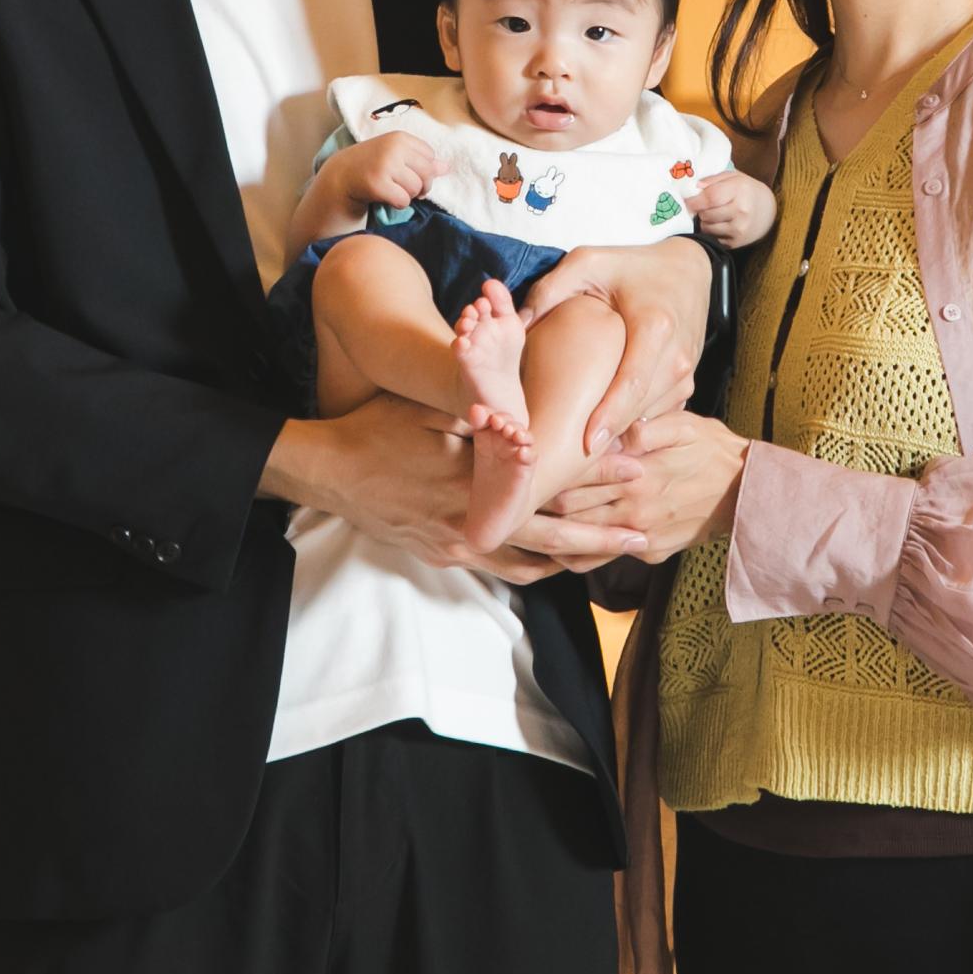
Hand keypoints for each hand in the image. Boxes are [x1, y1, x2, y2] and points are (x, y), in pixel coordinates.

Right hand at [261, 395, 641, 581]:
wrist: (329, 472)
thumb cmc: (378, 427)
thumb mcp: (427, 405)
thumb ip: (475, 408)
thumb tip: (521, 406)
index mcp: (473, 480)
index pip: (548, 482)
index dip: (594, 476)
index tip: (637, 469)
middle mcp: (471, 521)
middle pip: (550, 535)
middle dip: (599, 534)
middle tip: (643, 531)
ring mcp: (458, 545)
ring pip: (529, 560)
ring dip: (572, 556)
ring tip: (612, 552)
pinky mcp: (446, 554)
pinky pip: (501, 567)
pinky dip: (534, 566)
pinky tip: (558, 563)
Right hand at [322, 132, 442, 215]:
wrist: (341, 176)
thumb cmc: (372, 165)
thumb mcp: (396, 156)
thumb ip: (421, 160)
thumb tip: (447, 167)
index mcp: (400, 138)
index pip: (430, 156)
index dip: (424, 169)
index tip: (409, 173)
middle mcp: (393, 148)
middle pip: (427, 173)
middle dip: (420, 185)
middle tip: (405, 188)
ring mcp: (384, 165)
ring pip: (415, 188)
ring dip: (407, 195)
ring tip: (393, 190)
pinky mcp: (377, 184)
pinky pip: (403, 200)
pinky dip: (397, 204)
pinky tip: (385, 198)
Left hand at [520, 235, 710, 453]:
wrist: (687, 269)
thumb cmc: (631, 267)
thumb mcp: (587, 263)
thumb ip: (550, 290)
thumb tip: (515, 323)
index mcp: (654, 327)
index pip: (632, 384)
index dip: (610, 418)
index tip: (587, 444)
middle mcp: (677, 355)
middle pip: (641, 408)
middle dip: (611, 436)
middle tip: (573, 457)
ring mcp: (686, 371)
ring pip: (652, 417)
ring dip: (622, 434)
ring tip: (586, 448)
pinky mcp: (687, 380)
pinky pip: (660, 413)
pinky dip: (635, 424)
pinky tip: (607, 431)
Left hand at [522, 411, 746, 566]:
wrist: (747, 492)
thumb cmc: (712, 450)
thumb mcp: (684, 425)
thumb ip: (647, 425)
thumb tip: (616, 423)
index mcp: (638, 473)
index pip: (575, 475)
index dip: (545, 471)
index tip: (520, 462)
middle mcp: (634, 509)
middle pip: (568, 510)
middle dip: (536, 504)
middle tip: (505, 497)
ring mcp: (641, 537)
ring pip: (580, 539)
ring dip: (549, 533)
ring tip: (519, 523)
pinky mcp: (649, 553)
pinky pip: (602, 558)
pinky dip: (576, 554)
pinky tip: (556, 546)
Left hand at [688, 169, 777, 246]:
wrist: (769, 211)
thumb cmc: (747, 191)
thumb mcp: (734, 177)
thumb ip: (713, 179)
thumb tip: (694, 187)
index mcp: (741, 190)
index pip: (710, 197)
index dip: (694, 200)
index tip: (686, 201)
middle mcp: (742, 211)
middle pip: (706, 214)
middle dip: (699, 210)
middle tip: (702, 206)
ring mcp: (740, 229)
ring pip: (706, 228)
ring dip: (704, 221)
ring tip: (712, 214)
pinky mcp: (737, 242)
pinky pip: (712, 238)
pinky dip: (711, 231)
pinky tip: (719, 224)